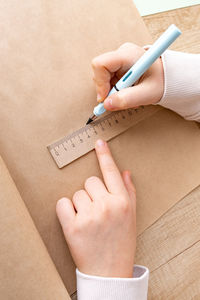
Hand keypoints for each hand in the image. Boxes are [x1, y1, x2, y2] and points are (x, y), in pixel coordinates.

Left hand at [56, 139, 136, 277]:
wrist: (109, 272)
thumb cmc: (121, 242)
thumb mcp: (132, 217)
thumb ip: (129, 192)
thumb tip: (125, 171)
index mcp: (122, 202)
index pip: (111, 172)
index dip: (104, 155)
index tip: (98, 141)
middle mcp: (107, 206)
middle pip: (89, 181)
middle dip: (91, 193)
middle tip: (96, 210)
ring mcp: (89, 216)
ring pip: (76, 193)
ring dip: (79, 204)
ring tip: (88, 220)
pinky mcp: (72, 227)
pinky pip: (62, 203)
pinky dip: (66, 210)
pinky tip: (74, 221)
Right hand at [92, 42, 163, 109]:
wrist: (169, 78)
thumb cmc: (162, 82)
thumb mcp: (147, 93)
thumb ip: (127, 99)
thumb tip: (107, 104)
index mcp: (128, 55)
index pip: (101, 64)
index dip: (99, 82)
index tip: (105, 98)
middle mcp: (121, 54)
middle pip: (100, 72)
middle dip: (107, 89)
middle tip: (119, 100)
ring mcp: (119, 60)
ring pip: (103, 78)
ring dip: (112, 92)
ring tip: (129, 96)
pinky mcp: (118, 67)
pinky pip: (108, 80)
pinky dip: (115, 90)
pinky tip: (128, 92)